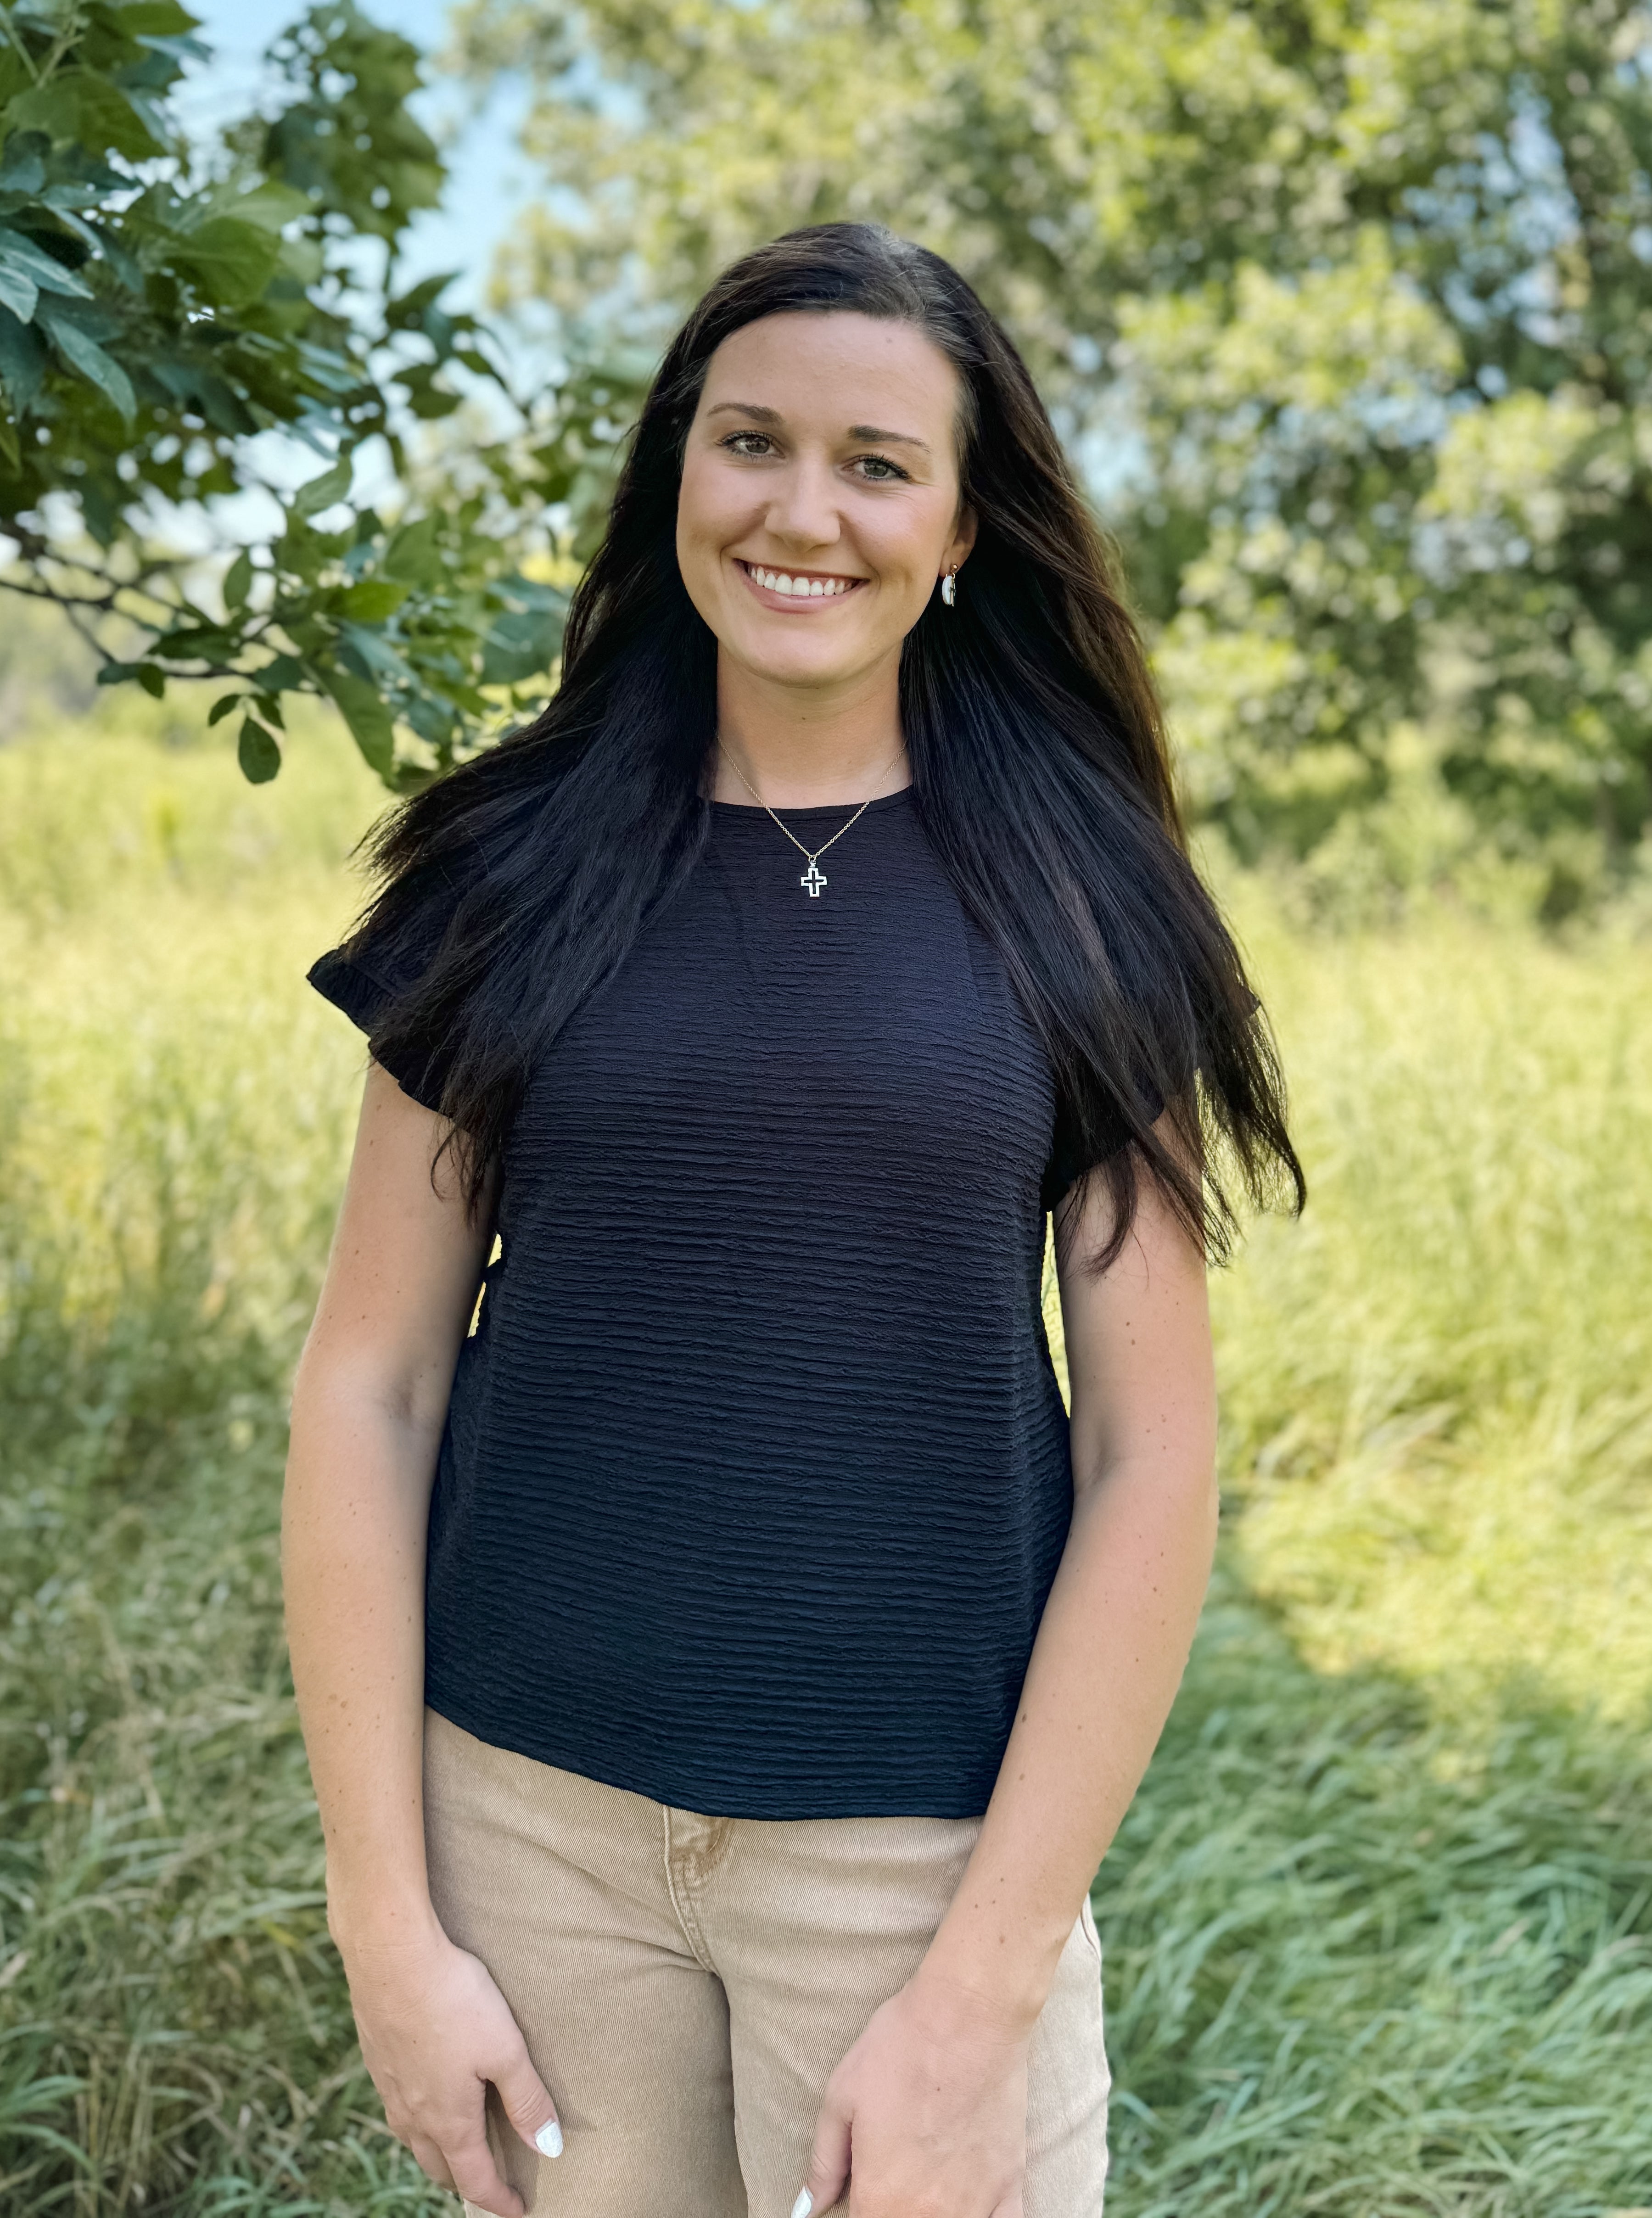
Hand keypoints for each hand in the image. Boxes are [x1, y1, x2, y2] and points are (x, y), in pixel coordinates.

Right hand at [338, 1917, 560, 2217]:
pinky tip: (425, 2095)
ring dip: (437, 2151)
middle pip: (439, 2166)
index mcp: (448, 2120)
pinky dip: (417, 2118)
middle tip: (488, 2183)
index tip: (517, 2211)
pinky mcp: (376, 2057)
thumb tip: (548, 2148)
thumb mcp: (505, 2049)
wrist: (389, 1955)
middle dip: (464, 2180)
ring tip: (458, 2145)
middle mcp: (412, 2114)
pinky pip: (397, 2106)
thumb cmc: (454, 2000)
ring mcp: (389, 2087)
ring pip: (413, 2138)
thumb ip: (527, 2100)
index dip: (498, 2201)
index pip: (474, 2180)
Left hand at [796, 1966, 1030, 2217]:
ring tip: (923, 2187)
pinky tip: (967, 2202)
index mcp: (882, 2198)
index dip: (862, 2211)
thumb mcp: (841, 2099)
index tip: (864, 2194)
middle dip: (893, 2210)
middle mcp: (930, 2213)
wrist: (968, 2015)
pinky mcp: (1011, 2183)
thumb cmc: (900, 2049)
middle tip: (892, 2179)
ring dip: (933, 2213)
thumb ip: (825, 2163)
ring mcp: (975, 2202)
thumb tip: (809, 2206)